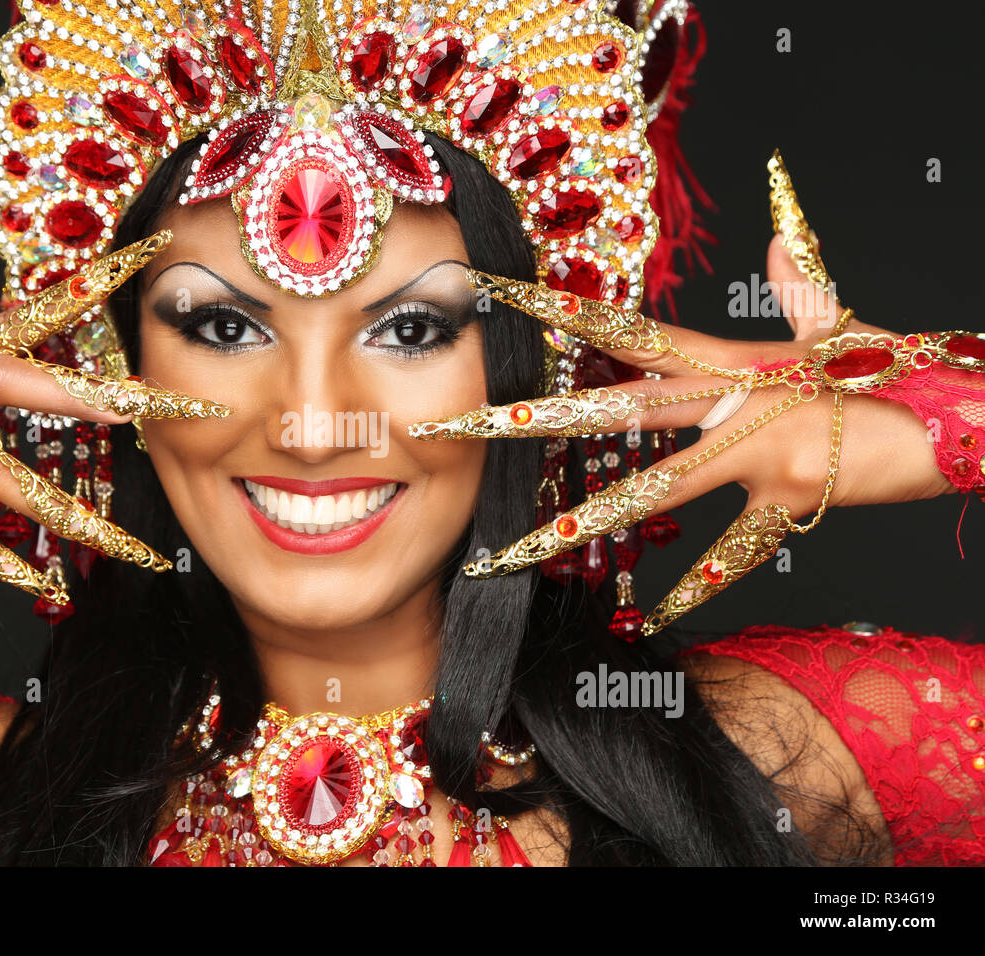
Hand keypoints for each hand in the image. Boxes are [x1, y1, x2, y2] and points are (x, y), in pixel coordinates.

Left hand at [408, 156, 964, 633]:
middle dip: (534, 418)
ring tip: (516, 548)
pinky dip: (694, 588)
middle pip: (614, 408)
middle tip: (459, 424)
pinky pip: (731, 552)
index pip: (631, 331)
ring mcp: (754, 453)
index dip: (567, 312)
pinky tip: (646, 621)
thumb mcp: (844, 326)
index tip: (503, 298)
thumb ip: (799, 281)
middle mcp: (730, 402)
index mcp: (733, 359)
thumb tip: (774, 229)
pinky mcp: (786, 500)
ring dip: (583, 518)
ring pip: (653, 488)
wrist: (962, 415)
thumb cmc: (901, 372)